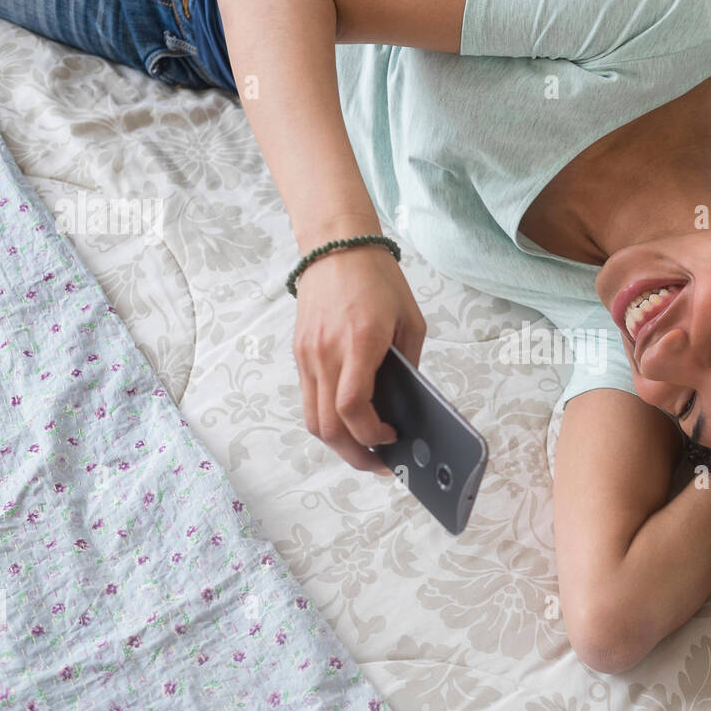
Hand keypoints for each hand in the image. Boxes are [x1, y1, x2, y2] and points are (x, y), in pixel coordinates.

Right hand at [292, 245, 425, 473]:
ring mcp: (308, 354)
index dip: (372, 435)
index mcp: (359, 343)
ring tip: (364, 449)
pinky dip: (328, 418)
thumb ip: (409, 364)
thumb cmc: (378, 279)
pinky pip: (309, 399)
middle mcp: (327, 353)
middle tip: (380, 464)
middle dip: (355, 455)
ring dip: (338, 443)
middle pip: (329, 427)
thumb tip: (408, 404)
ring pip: (313, 420)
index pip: (353, 409)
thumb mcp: (410, 321)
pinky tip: (350, 421)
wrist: (336, 245)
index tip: (392, 439)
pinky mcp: (300, 352)